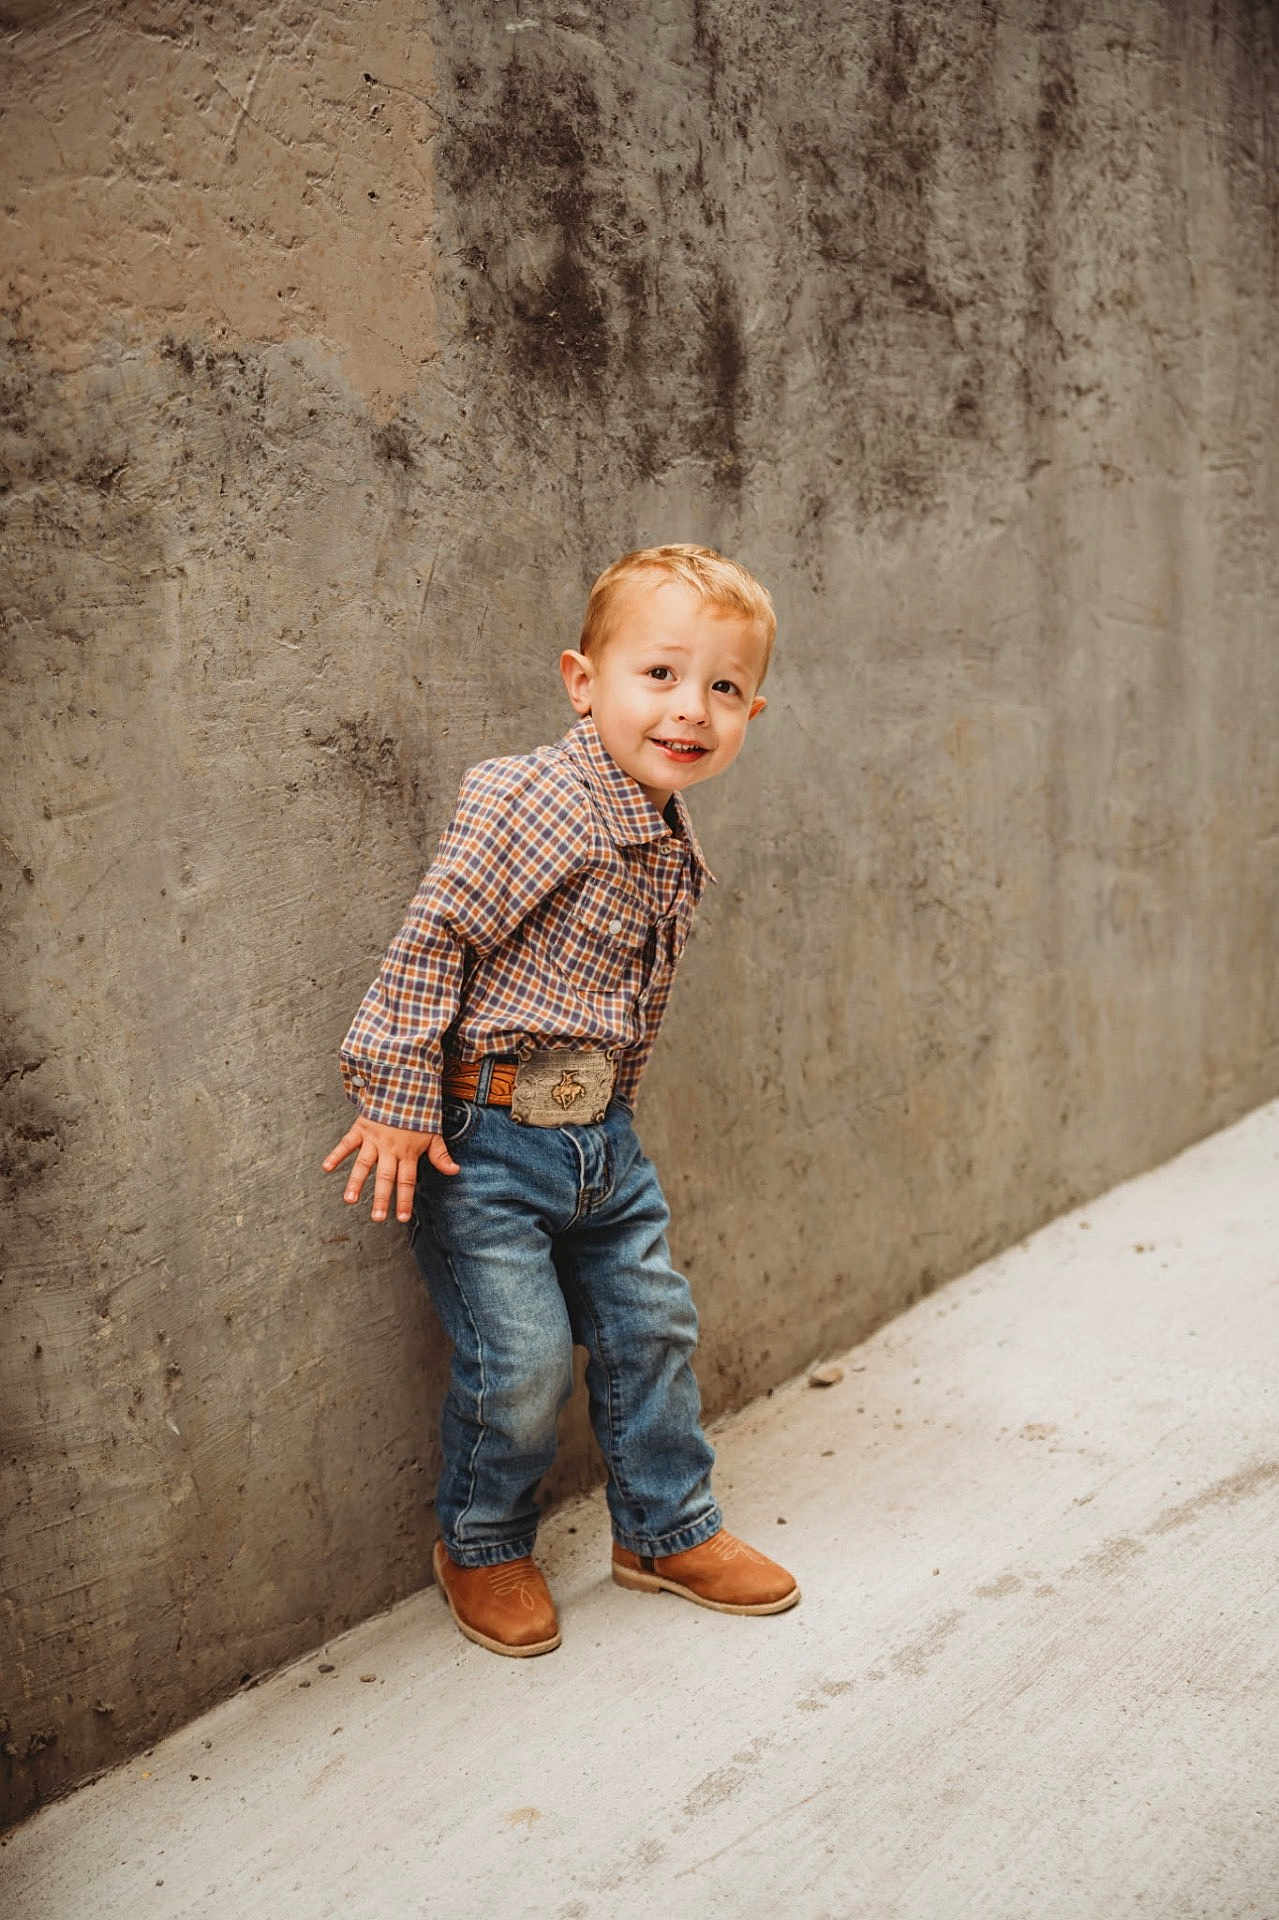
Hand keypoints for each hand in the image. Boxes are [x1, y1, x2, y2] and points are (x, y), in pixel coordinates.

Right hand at [322, 1116, 459, 1221]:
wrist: (405, 1086)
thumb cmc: (420, 1113)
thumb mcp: (434, 1134)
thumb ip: (441, 1155)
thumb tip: (455, 1171)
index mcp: (408, 1152)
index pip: (407, 1181)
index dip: (405, 1200)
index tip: (402, 1218)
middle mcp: (390, 1148)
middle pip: (385, 1177)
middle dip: (382, 1198)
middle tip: (377, 1217)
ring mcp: (374, 1139)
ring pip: (364, 1164)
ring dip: (356, 1182)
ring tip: (350, 1199)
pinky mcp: (361, 1128)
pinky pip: (346, 1143)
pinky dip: (336, 1154)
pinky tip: (326, 1167)